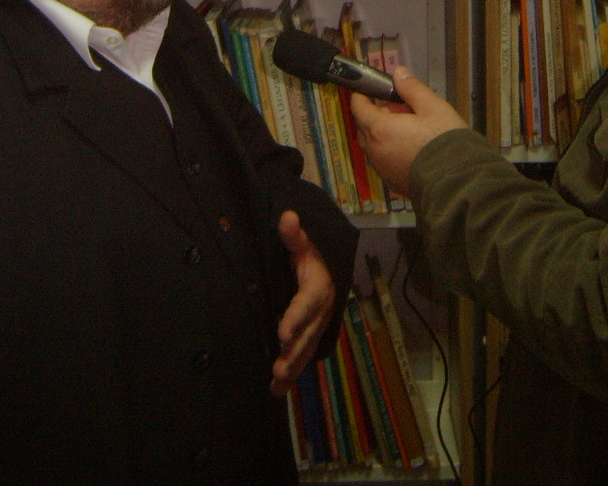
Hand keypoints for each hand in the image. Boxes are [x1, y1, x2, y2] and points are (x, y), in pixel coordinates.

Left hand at [271, 210, 335, 396]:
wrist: (331, 271)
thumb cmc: (312, 256)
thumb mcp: (305, 244)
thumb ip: (294, 236)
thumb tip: (288, 216)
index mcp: (318, 288)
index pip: (306, 304)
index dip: (295, 318)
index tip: (282, 332)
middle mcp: (320, 312)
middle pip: (308, 335)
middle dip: (294, 352)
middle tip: (278, 367)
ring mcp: (316, 328)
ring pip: (306, 351)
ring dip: (293, 368)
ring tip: (277, 383)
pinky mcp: (310, 338)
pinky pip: (302, 358)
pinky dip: (291, 377)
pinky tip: (276, 392)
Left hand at [349, 66, 466, 195]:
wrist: (458, 181)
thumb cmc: (445, 142)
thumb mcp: (433, 107)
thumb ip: (412, 89)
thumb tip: (399, 74)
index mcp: (380, 129)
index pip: (359, 108)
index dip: (362, 96)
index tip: (367, 90)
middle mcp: (376, 151)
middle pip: (365, 127)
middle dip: (376, 114)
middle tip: (399, 106)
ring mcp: (383, 169)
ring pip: (374, 145)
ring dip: (384, 133)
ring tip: (409, 127)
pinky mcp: (393, 182)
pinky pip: (385, 161)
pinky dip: (391, 150)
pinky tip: (412, 147)